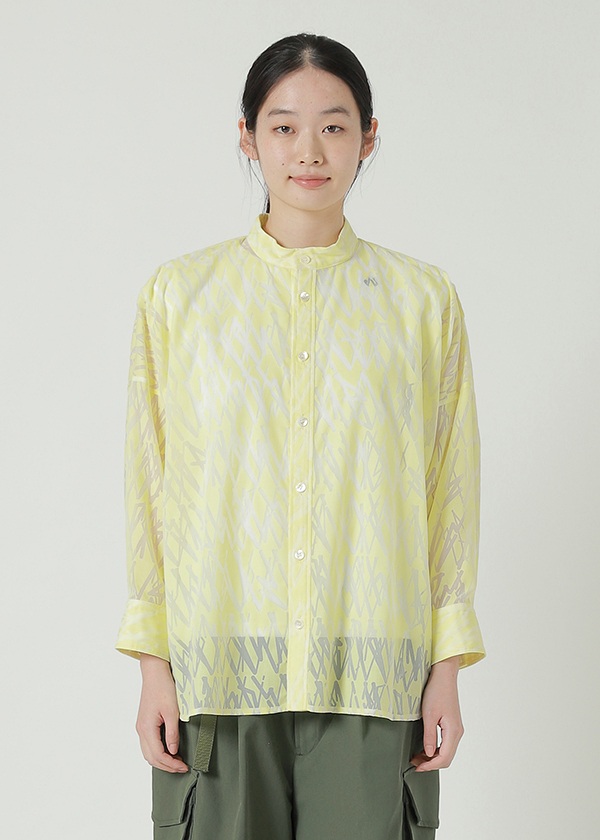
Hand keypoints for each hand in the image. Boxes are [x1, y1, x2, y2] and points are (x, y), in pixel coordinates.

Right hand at [136, 654, 188, 772]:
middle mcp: (141, 729)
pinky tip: (168, 750)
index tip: (183, 766)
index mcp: (146, 728)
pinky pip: (148, 744)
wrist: (154, 672)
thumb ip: (172, 733)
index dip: (171, 764)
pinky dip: (158, 751)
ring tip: (177, 761)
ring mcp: (141, 726)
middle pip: (151, 757)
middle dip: (166, 765)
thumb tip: (173, 751)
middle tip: (181, 767)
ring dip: (161, 760)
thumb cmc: (163, 687)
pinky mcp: (144, 722)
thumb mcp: (172, 711)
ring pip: (148, 752)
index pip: (158, 755)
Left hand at [411, 655, 463, 771]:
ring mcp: (456, 728)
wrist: (444, 675)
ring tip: (417, 756)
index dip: (430, 766)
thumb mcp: (429, 714)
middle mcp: (457, 732)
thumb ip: (429, 736)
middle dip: (431, 763)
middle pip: (447, 757)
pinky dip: (436, 749)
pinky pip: (446, 743)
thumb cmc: (436, 691)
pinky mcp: (452, 724)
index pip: (444, 758)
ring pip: (447, 751)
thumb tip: (429, 754)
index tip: (417, 767)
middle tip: (415, 762)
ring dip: (433, 757)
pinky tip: (425, 747)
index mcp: (453, 731)